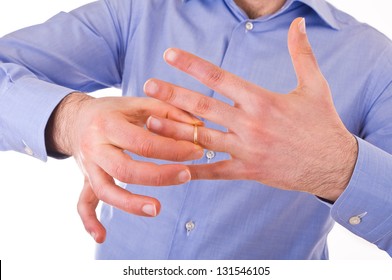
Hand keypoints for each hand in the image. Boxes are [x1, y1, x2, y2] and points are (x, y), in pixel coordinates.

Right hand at [46, 94, 202, 242]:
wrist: (76, 119)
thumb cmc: (113, 111)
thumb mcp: (138, 104)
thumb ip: (168, 111)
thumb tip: (198, 125)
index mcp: (108, 124)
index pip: (143, 142)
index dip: (172, 149)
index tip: (196, 152)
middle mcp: (95, 147)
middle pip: (125, 169)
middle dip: (159, 175)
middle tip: (186, 175)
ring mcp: (88, 167)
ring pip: (105, 191)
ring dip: (131, 204)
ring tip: (157, 209)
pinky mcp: (86, 180)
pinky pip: (83, 203)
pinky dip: (90, 221)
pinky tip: (102, 237)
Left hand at [144, 18, 357, 201]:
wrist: (334, 164)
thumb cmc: (323, 123)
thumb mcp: (315, 85)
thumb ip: (302, 54)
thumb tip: (299, 24)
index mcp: (262, 100)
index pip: (219, 77)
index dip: (192, 65)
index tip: (170, 55)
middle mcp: (250, 124)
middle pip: (203, 106)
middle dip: (173, 95)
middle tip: (147, 86)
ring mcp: (247, 149)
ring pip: (203, 139)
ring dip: (175, 130)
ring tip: (150, 122)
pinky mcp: (248, 171)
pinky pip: (216, 171)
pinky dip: (195, 170)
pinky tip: (174, 167)